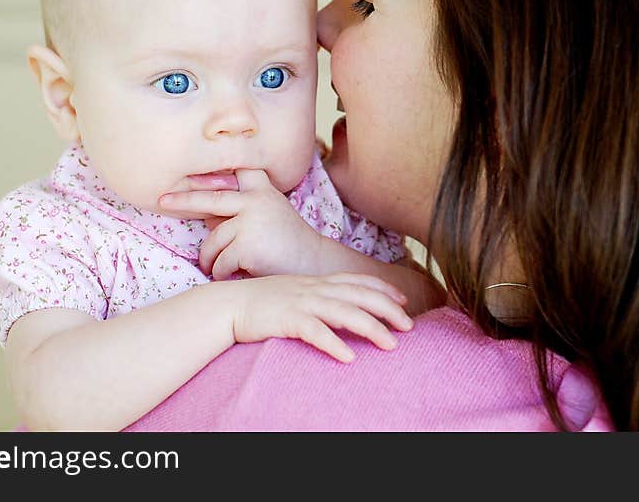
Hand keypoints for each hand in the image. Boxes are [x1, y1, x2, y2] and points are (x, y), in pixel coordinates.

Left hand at [160, 169, 326, 279]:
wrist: (314, 267)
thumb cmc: (287, 244)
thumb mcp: (267, 216)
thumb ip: (239, 209)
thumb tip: (202, 210)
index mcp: (262, 190)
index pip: (235, 170)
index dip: (212, 169)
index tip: (189, 167)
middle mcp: (256, 200)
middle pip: (209, 198)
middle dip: (182, 199)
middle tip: (161, 200)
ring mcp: (251, 222)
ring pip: (212, 241)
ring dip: (209, 258)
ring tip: (215, 266)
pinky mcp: (247, 246)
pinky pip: (219, 262)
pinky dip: (221, 272)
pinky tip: (232, 275)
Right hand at [225, 273, 412, 361]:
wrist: (229, 304)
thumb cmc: (263, 302)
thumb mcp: (296, 293)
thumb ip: (319, 297)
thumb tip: (341, 309)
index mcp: (317, 281)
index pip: (358, 281)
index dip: (383, 290)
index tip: (404, 301)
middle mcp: (314, 289)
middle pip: (359, 296)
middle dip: (388, 310)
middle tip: (409, 326)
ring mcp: (301, 302)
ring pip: (344, 313)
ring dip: (371, 329)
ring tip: (391, 345)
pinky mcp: (286, 319)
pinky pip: (315, 332)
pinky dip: (333, 344)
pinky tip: (349, 358)